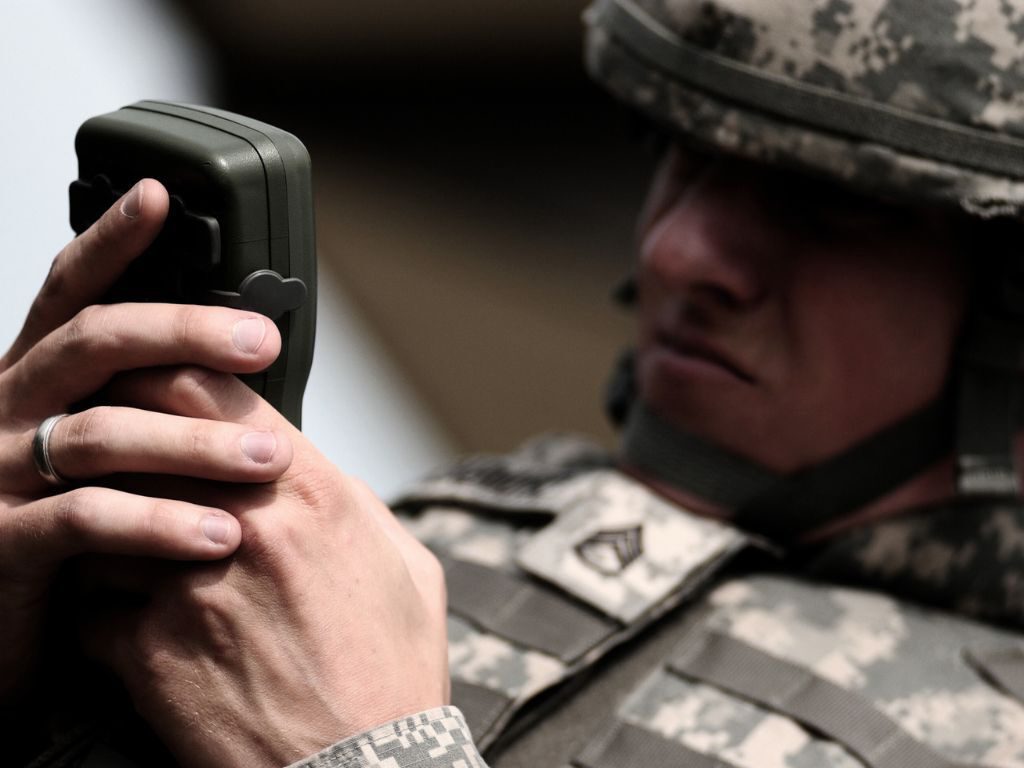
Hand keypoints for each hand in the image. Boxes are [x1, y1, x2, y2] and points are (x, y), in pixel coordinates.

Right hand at [0, 179, 291, 702]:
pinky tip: (222, 535)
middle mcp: (8, 409)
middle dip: (185, 333)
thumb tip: (239, 366)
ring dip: (197, 444)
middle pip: (96, 344)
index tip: (160, 194)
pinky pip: (90, 522)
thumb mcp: (95, 450)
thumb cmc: (60, 528)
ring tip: (272, 460)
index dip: (113, 241)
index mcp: (35, 379)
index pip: (72, 294)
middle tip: (265, 341)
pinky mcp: (5, 545)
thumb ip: (140, 404)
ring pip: (104, 433)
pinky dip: (162, 525)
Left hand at [82, 368, 449, 767]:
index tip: (153, 373)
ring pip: (101, 516)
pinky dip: (100, 605)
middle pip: (139, 434)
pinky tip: (129, 618)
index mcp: (309, 494)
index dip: (166, 367)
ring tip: (122, 539)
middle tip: (112, 438)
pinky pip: (90, 604)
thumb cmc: (391, 672)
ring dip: (105, 522)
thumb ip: (355, 504)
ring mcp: (185, 588)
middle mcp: (242, 526)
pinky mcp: (146, 653)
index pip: (206, 388)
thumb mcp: (404, 565)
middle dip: (118, 427)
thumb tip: (318, 477)